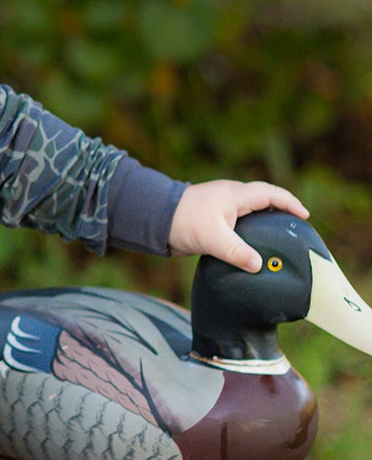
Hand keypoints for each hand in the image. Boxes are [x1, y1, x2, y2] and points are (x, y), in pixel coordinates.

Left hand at [167, 180, 308, 271]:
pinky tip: (251, 247)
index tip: (304, 216)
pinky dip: (248, 231)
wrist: (153, 220)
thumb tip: (258, 265)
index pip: (270, 194)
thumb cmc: (182, 221)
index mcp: (235, 195)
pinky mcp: (212, 221)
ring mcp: (221, 208)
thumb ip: (236, 251)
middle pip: (263, 200)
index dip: (289, 203)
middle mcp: (230, 198)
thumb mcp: (212, 238)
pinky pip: (238, 223)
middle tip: (295, 226)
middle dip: (280, 210)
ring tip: (278, 238)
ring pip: (250, 212)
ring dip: (264, 221)